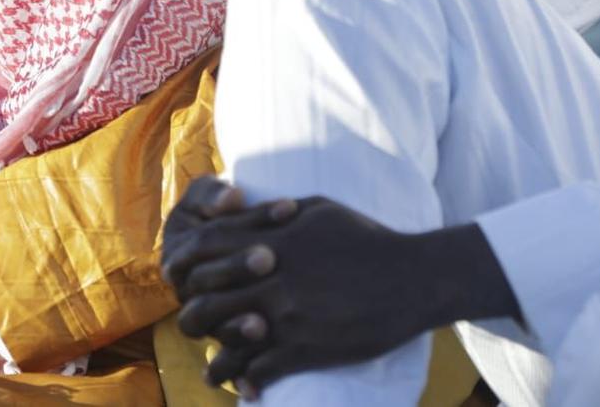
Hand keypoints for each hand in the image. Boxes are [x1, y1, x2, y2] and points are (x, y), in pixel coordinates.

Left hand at [160, 179, 518, 396]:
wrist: (411, 278)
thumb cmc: (367, 238)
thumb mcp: (319, 209)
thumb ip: (276, 214)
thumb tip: (248, 210)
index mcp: (271, 240)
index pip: (207, 247)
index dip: (190, 262)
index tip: (188, 277)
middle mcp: (271, 278)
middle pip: (205, 298)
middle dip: (193, 313)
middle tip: (194, 325)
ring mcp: (286, 316)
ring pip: (225, 341)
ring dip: (215, 360)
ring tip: (213, 373)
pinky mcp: (304, 348)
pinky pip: (259, 371)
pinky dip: (249, 383)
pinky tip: (248, 390)